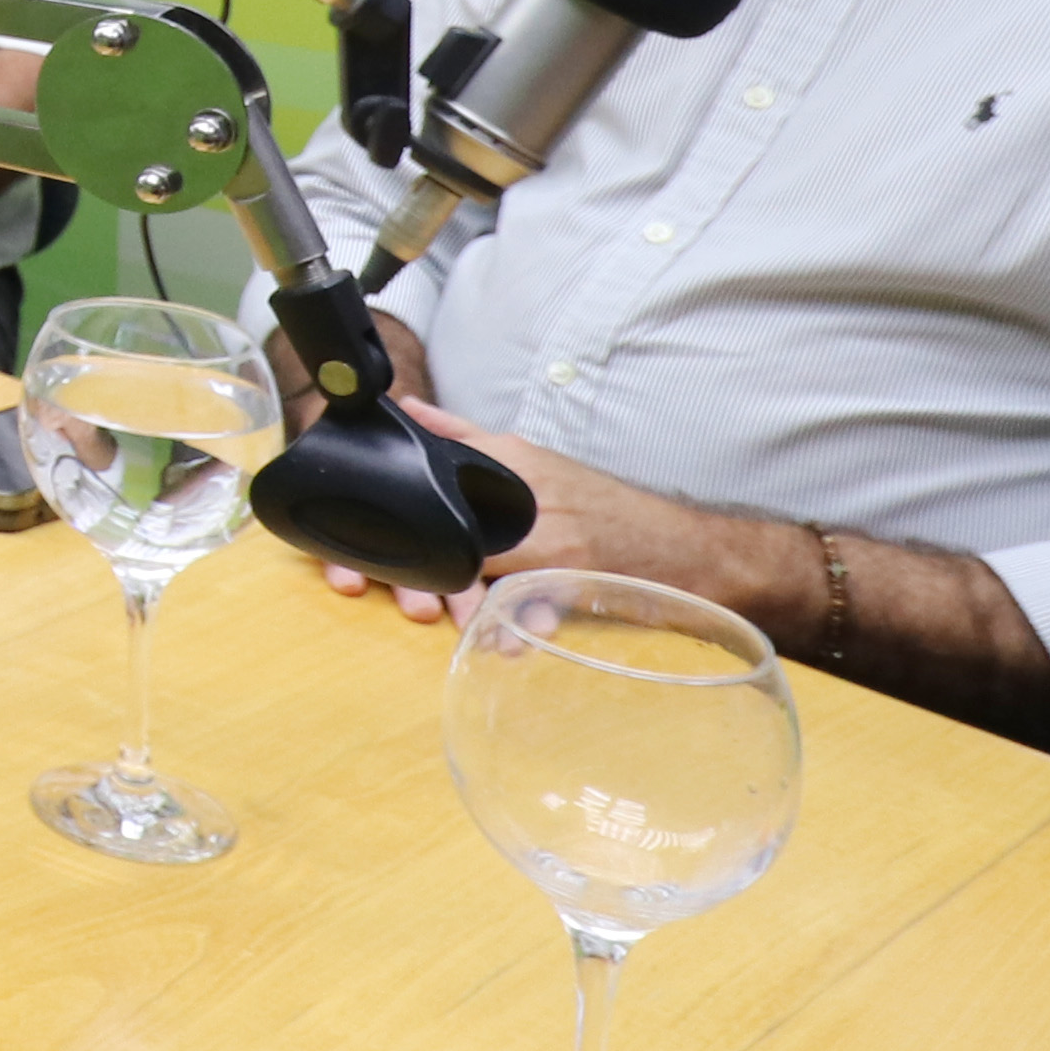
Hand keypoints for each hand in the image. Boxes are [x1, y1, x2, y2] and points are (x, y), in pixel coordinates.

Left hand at [299, 400, 778, 626]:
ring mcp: (548, 542)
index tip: (367, 530)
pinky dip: (503, 626)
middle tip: (385, 582)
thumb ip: (464, 435)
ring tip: (431, 616)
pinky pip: (521, 607)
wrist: (683, 547)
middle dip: (417, 561)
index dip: (399, 508)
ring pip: (480, 571)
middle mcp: (526, 498)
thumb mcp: (532, 457)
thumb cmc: (599, 504)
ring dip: (455, 598)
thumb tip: (406, 408)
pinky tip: (489, 641)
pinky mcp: (568, 581)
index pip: (437, 473)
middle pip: (450, 529)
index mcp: (512, 462)